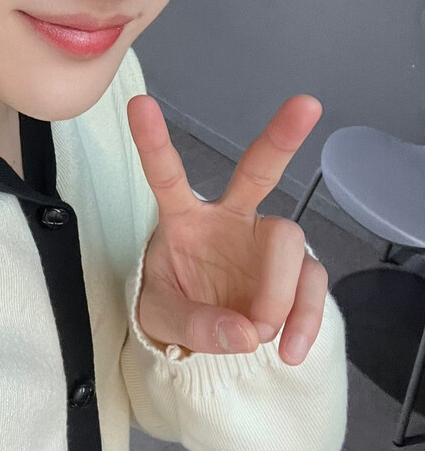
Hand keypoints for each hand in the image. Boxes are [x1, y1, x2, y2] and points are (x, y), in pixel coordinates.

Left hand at [126, 93, 328, 365]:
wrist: (203, 337)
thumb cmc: (174, 306)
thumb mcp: (162, 318)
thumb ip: (196, 325)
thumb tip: (246, 331)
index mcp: (183, 217)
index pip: (166, 174)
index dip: (153, 141)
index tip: (139, 103)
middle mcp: (228, 217)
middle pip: (258, 171)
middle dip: (282, 136)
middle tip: (307, 104)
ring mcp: (264, 241)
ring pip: (288, 238)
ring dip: (279, 290)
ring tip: (259, 330)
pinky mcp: (295, 271)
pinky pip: (312, 281)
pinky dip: (305, 318)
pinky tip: (291, 348)